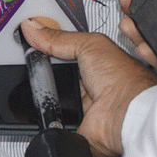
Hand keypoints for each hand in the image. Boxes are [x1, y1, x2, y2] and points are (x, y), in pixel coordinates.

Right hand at [20, 19, 156, 156]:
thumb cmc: (122, 77)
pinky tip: (43, 110)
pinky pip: (51, 125)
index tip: (29, 41)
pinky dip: (45, 120)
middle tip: (32, 65)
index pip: (61, 54)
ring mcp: (80, 109)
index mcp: (91, 64)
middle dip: (41, 73)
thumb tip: (33, 27)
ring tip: (38, 87)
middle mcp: (86, 86)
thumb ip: (59, 38)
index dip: (45, 49)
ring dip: (43, 96)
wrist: (127, 112)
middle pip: (52, 77)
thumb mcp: (88, 45)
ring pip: (48, 101)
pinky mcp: (73, 128)